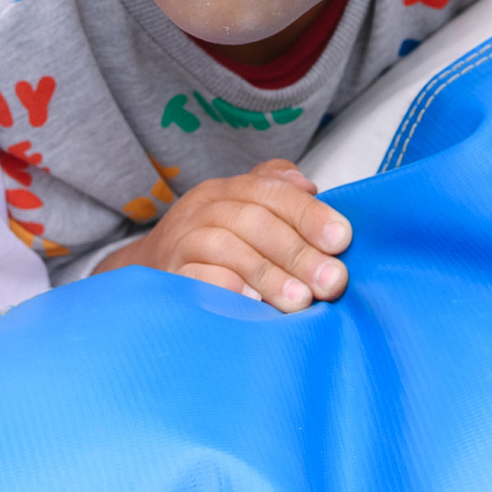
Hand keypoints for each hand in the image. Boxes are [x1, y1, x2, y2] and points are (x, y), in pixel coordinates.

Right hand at [94, 158, 349, 308]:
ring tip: (301, 300)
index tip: (341, 240)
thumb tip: (310, 186)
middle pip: (252, 220)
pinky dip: (226, 289)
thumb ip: (278, 194)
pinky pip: (196, 279)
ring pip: (227, 247)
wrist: (149, 273)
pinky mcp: (168, 276)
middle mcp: (203, 209)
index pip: (270, 190)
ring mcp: (182, 242)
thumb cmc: (212, 247)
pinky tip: (253, 305)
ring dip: (268, 275)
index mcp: (227, 190)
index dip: (308, 213)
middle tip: (332, 281)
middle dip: (297, 251)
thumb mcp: (242, 210)